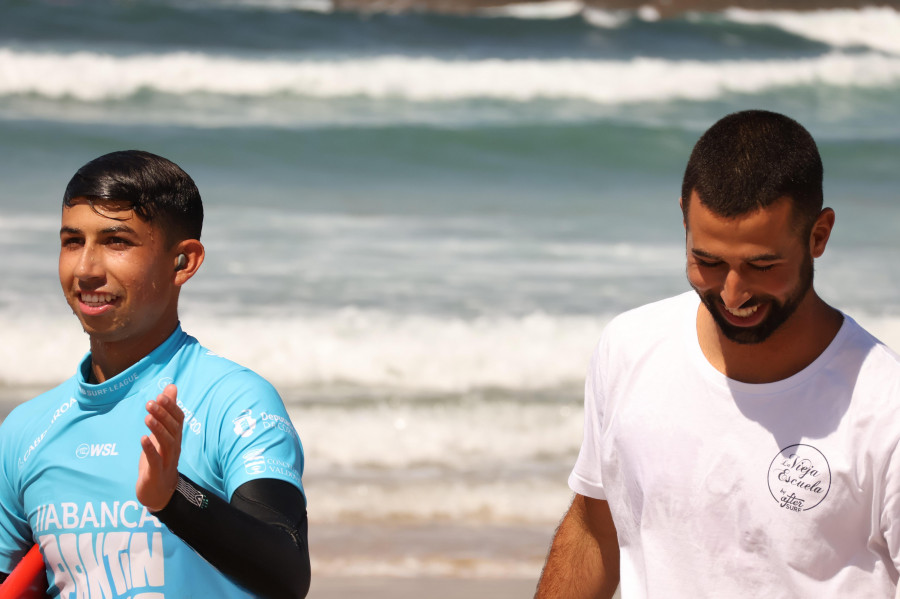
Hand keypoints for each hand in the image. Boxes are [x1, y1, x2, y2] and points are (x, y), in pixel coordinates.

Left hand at [137, 384, 184, 511]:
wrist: (160, 491)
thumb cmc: (160, 458)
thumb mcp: (162, 433)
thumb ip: (167, 410)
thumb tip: (171, 386)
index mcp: (175, 437)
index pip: (179, 419)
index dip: (171, 407)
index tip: (161, 395)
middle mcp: (174, 447)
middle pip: (173, 429)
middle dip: (163, 415)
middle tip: (150, 403)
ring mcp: (167, 460)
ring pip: (166, 442)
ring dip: (157, 429)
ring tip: (147, 417)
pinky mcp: (156, 473)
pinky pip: (155, 460)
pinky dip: (150, 449)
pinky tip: (142, 439)